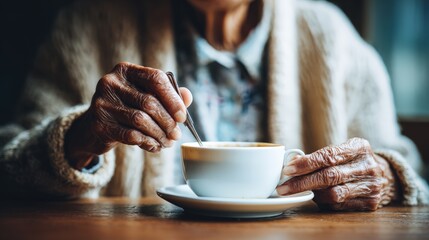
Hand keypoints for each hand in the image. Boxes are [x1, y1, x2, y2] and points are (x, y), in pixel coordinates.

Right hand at [64, 62, 192, 169]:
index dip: (173, 98)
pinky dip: (148, 142)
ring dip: (159, 134)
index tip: (182, 116)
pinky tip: (155, 146)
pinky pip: (131, 135)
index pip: (155, 78)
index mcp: (125, 70)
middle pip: (149, 102)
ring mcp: (102, 103)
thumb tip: (188, 97)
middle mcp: (111, 83)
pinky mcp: (99, 125)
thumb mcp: (145, 97)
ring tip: (168, 142)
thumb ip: (168, 95)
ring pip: (141, 120)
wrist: (94, 128)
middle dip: (168, 121)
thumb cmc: (127, 109)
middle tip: (177, 134)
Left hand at [277, 138, 397, 210]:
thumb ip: (319, 156)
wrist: (384, 175)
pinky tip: (315, 197)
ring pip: (334, 193)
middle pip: (329, 176)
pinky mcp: (371, 202)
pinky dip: (324, 202)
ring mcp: (372, 185)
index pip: (329, 155)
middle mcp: (368, 166)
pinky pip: (339, 205)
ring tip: (297, 191)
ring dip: (311, 194)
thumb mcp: (341, 150)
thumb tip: (290, 163)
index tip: (288, 169)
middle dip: (302, 183)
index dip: (307, 163)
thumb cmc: (352, 160)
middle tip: (283, 187)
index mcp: (359, 147)